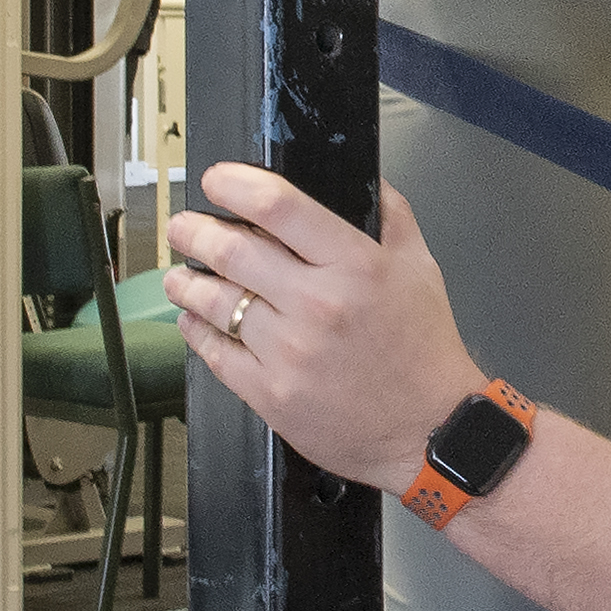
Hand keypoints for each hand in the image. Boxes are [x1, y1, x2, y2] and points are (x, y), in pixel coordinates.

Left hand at [163, 163, 486, 494]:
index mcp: (355, 265)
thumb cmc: (424, 349)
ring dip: (187, 281)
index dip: (235, 184)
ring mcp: (289, 352)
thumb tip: (360, 179)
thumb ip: (390, 216)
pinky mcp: (270, 393)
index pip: (278, 207)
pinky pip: (215, 352)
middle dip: (196, 231)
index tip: (217, 181)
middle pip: (231, 250)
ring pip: (214, 301)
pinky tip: (193, 320)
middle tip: (184, 227)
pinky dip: (195, 330)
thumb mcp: (420, 268)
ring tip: (180, 275)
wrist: (430, 431)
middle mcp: (317, 304)